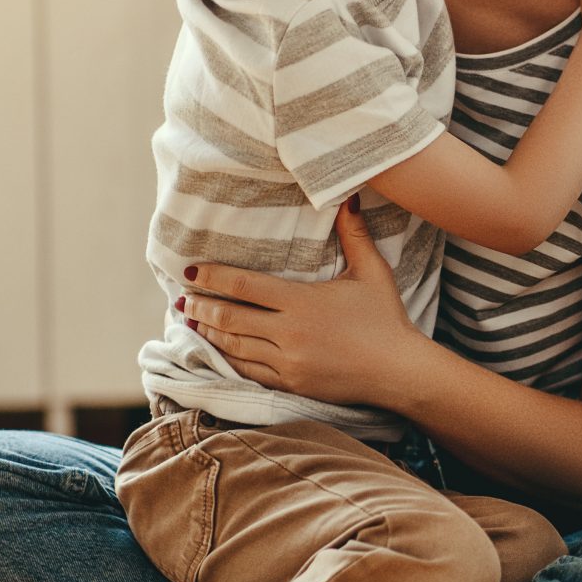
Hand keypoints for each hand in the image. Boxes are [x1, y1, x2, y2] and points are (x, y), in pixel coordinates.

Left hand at [178, 201, 437, 411]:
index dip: (213, 278)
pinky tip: (217, 350)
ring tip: (192, 319)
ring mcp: (287, 362)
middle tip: (182, 296)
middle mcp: (289, 333)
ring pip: (234, 346)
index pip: (244, 286)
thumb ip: (355, 235)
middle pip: (231, 317)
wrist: (399, 371)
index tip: (191, 271)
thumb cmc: (386, 319)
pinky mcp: (291, 384)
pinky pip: (249, 371)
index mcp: (302, 302)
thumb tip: (349, 197)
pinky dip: (228, 359)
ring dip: (209, 332)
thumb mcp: (372, 272)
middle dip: (202, 305)